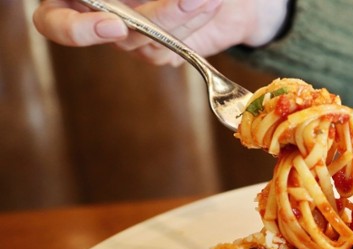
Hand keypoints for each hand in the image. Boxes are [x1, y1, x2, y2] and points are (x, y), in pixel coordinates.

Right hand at [32, 0, 289, 65]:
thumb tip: (114, 2)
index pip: (54, 23)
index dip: (76, 30)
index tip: (113, 24)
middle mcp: (98, 19)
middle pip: (118, 34)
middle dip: (159, 16)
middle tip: (190, 0)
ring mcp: (130, 39)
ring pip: (150, 43)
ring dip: (184, 17)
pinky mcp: (160, 53)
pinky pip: (174, 51)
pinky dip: (196, 24)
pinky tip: (212, 4)